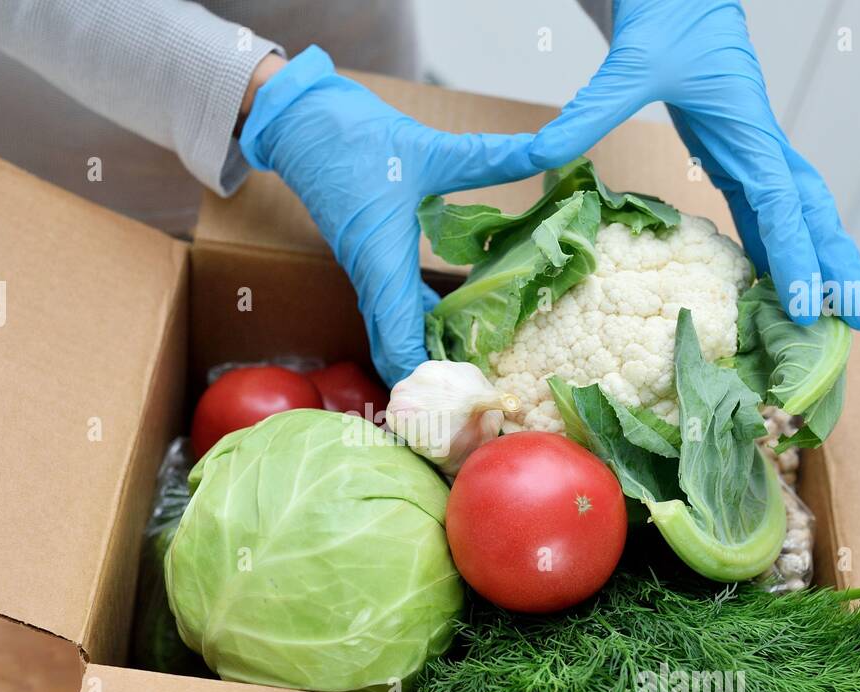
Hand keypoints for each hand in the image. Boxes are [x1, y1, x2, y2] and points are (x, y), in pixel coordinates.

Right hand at [240, 46, 540, 384]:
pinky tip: (459, 324)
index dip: (424, 377)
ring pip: (395, 334)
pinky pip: (397, 310)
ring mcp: (370, 274)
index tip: (459, 399)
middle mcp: (373, 278)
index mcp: (382, 263)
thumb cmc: (356, 138)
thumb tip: (557, 146)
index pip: (398, 340)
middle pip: (395, 352)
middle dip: (430, 381)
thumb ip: (497, 155)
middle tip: (478, 397)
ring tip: (477, 371)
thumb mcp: (434, 149)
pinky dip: (423, 326)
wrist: (301, 123)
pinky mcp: (373, 263)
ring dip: (428, 355)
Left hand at [530, 0, 859, 329]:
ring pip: (800, 214)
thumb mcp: (628, 64)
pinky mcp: (738, 154)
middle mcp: (762, 142)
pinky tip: (779, 286)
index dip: (794, 254)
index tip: (806, 302)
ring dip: (820, 262)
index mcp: (748, 125)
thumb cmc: (667, 15)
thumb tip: (538, 154)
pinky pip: (768, 209)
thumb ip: (589, 112)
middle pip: (812, 212)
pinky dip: (781, 248)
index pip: (779, 200)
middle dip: (837, 265)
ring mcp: (755, 149)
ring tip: (843, 316)